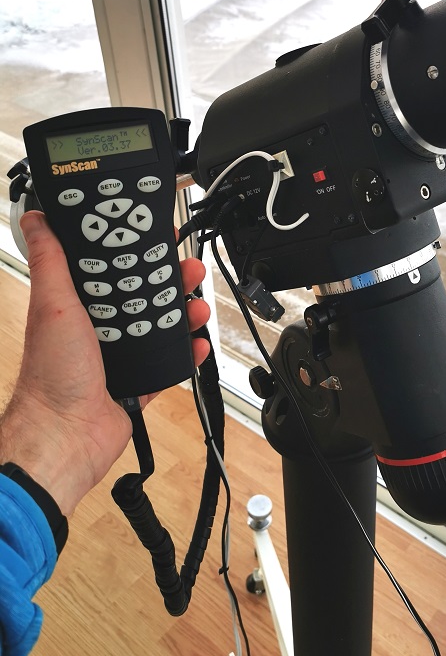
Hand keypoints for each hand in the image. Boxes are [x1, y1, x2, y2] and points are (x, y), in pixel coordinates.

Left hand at [0, 211, 210, 516]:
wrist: (65, 437)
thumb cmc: (51, 375)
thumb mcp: (52, 304)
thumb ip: (50, 260)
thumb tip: (37, 218)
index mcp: (77, 306)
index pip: (113, 266)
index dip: (137, 250)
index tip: (159, 235)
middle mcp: (98, 328)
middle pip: (144, 295)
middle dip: (170, 281)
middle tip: (189, 270)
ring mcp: (119, 356)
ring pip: (160, 327)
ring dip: (183, 315)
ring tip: (198, 307)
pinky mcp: (137, 382)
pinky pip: (168, 364)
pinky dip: (185, 354)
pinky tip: (196, 344)